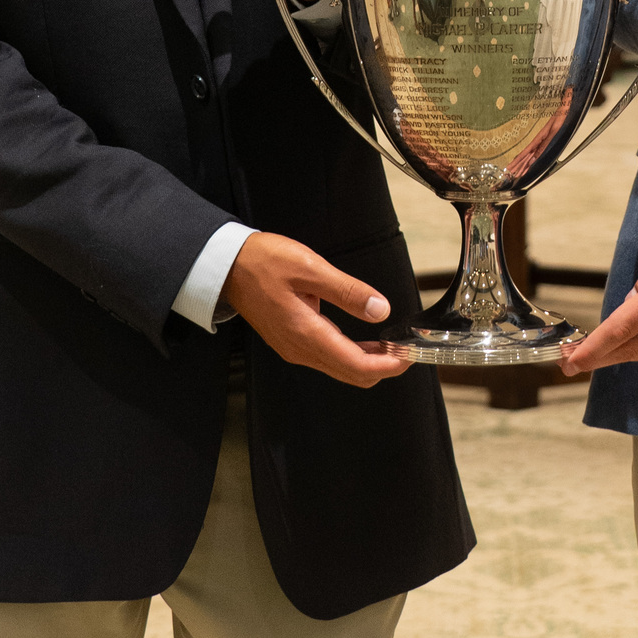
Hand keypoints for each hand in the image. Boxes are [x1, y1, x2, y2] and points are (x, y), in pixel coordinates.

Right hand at [224, 231, 412, 386]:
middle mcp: (301, 350)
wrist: (227, 267)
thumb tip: (380, 310)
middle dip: (383, 368)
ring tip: (392, 344)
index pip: (356, 366)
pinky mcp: (293, 342)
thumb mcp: (310, 268)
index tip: (409, 356)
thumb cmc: (264, 262)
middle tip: (406, 350)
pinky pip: (329, 358)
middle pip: (351, 375)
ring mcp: (295, 348)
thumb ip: (348, 291)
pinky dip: (352, 354)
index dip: (388, 366)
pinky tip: (366, 340)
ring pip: (341, 369)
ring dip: (369, 362)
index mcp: (307, 334)